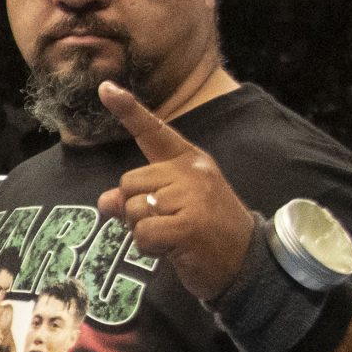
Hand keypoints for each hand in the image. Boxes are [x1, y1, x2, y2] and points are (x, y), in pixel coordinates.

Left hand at [92, 81, 257, 300]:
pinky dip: (149, 247)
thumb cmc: (204, 234)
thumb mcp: (170, 208)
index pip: (154, 131)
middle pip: (128, 183)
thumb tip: (106, 201)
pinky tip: (173, 250)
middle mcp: (192, 172)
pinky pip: (142, 233)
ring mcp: (193, 196)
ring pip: (132, 209)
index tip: (105, 87)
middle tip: (167, 224)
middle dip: (135, 210)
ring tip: (173, 236)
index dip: (128, 110)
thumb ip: (138, 197)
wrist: (246, 264)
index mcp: (189, 161)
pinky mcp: (190, 224)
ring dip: (143, 231)